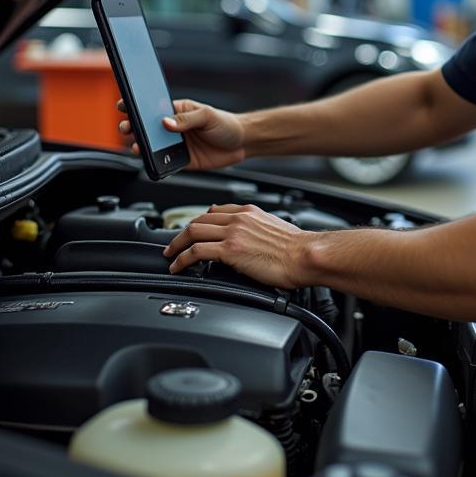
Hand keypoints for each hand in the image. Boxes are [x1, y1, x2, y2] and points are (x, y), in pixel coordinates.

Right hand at [117, 98, 245, 169]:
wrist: (243, 143)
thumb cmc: (226, 123)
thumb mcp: (207, 116)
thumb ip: (187, 119)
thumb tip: (166, 122)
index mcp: (177, 111)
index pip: (152, 108)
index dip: (136, 108)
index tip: (123, 107)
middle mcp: (173, 128)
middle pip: (147, 129)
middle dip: (133, 128)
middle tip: (127, 129)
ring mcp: (176, 145)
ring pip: (153, 147)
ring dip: (142, 147)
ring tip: (136, 147)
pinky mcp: (182, 161)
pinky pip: (165, 163)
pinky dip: (157, 164)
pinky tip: (152, 163)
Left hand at [162, 203, 307, 288]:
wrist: (305, 256)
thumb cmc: (297, 249)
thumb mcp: (274, 229)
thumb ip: (256, 229)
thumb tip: (248, 241)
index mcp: (249, 212)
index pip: (216, 210)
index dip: (199, 220)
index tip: (192, 229)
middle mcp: (239, 218)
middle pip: (199, 219)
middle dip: (182, 232)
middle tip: (174, 243)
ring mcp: (233, 233)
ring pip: (193, 232)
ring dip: (177, 244)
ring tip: (170, 256)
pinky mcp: (230, 250)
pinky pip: (196, 252)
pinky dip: (182, 259)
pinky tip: (178, 266)